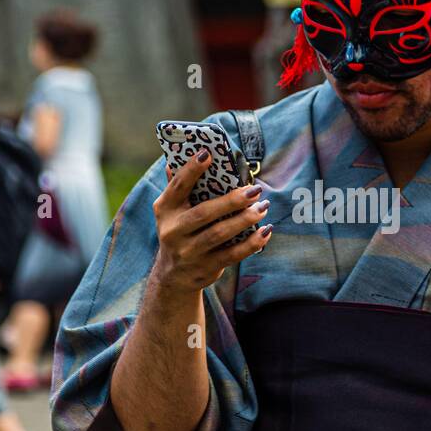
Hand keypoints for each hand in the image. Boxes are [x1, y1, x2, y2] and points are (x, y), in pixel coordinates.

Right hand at [153, 149, 272, 294]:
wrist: (173, 276)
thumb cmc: (179, 231)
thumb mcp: (171, 210)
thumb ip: (177, 186)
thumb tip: (176, 157)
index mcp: (165, 209)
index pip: (177, 186)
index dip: (191, 170)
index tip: (208, 154)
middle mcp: (173, 231)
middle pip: (204, 213)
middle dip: (231, 201)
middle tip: (254, 190)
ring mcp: (189, 252)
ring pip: (219, 234)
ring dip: (245, 220)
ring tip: (263, 207)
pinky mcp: (205, 267)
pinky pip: (232, 254)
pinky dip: (251, 244)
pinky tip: (265, 231)